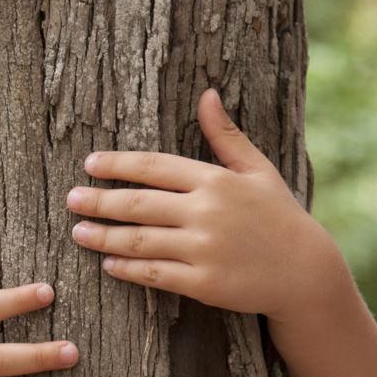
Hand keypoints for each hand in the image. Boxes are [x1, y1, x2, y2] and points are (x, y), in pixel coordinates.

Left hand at [65, 88, 343, 323]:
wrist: (306, 273)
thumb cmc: (279, 216)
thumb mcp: (258, 170)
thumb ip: (225, 136)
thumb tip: (207, 94)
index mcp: (216, 180)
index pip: (154, 167)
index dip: (117, 164)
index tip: (90, 164)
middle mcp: (206, 213)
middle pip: (137, 204)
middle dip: (98, 201)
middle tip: (70, 199)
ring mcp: (203, 249)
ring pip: (139, 240)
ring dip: (103, 237)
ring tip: (78, 232)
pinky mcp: (203, 283)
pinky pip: (154, 274)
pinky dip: (127, 269)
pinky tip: (108, 264)